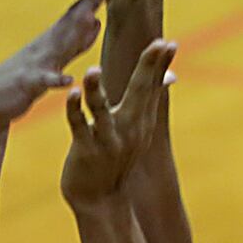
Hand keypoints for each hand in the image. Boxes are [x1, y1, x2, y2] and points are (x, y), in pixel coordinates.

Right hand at [0, 0, 111, 127]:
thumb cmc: (23, 81)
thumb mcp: (54, 60)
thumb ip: (76, 43)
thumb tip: (96, 20)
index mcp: (53, 41)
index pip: (77, 15)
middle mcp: (45, 47)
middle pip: (71, 21)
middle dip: (91, 3)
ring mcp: (35, 64)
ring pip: (58, 45)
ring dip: (75, 33)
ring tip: (92, 17)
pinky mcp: (27, 85)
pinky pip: (43, 82)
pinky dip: (56, 80)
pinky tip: (68, 80)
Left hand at [61, 40, 175, 205]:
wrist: (100, 201)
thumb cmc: (115, 159)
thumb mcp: (137, 130)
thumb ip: (149, 101)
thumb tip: (170, 76)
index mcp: (141, 122)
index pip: (154, 88)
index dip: (161, 64)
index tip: (169, 41)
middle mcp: (130, 129)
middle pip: (140, 94)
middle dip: (147, 68)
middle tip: (156, 44)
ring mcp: (109, 141)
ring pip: (102, 111)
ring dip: (96, 90)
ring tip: (93, 70)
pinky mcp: (87, 151)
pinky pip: (80, 127)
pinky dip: (76, 111)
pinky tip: (73, 94)